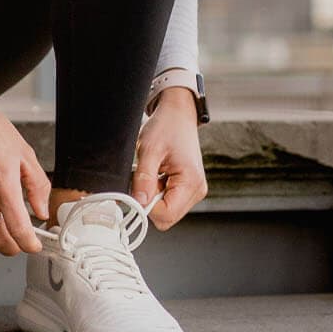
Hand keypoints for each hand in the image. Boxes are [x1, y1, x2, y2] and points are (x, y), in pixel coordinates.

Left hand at [130, 87, 206, 230]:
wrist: (177, 114)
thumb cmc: (167, 126)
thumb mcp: (149, 150)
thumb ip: (144, 178)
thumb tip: (138, 202)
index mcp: (191, 182)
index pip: (166, 215)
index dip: (146, 207)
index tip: (136, 191)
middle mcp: (197, 190)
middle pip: (167, 217)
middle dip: (150, 202)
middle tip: (145, 178)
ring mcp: (193, 191)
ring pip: (166, 211)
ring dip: (153, 196)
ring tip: (153, 172)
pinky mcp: (187, 189)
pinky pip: (168, 202)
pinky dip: (157, 192)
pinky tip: (158, 174)